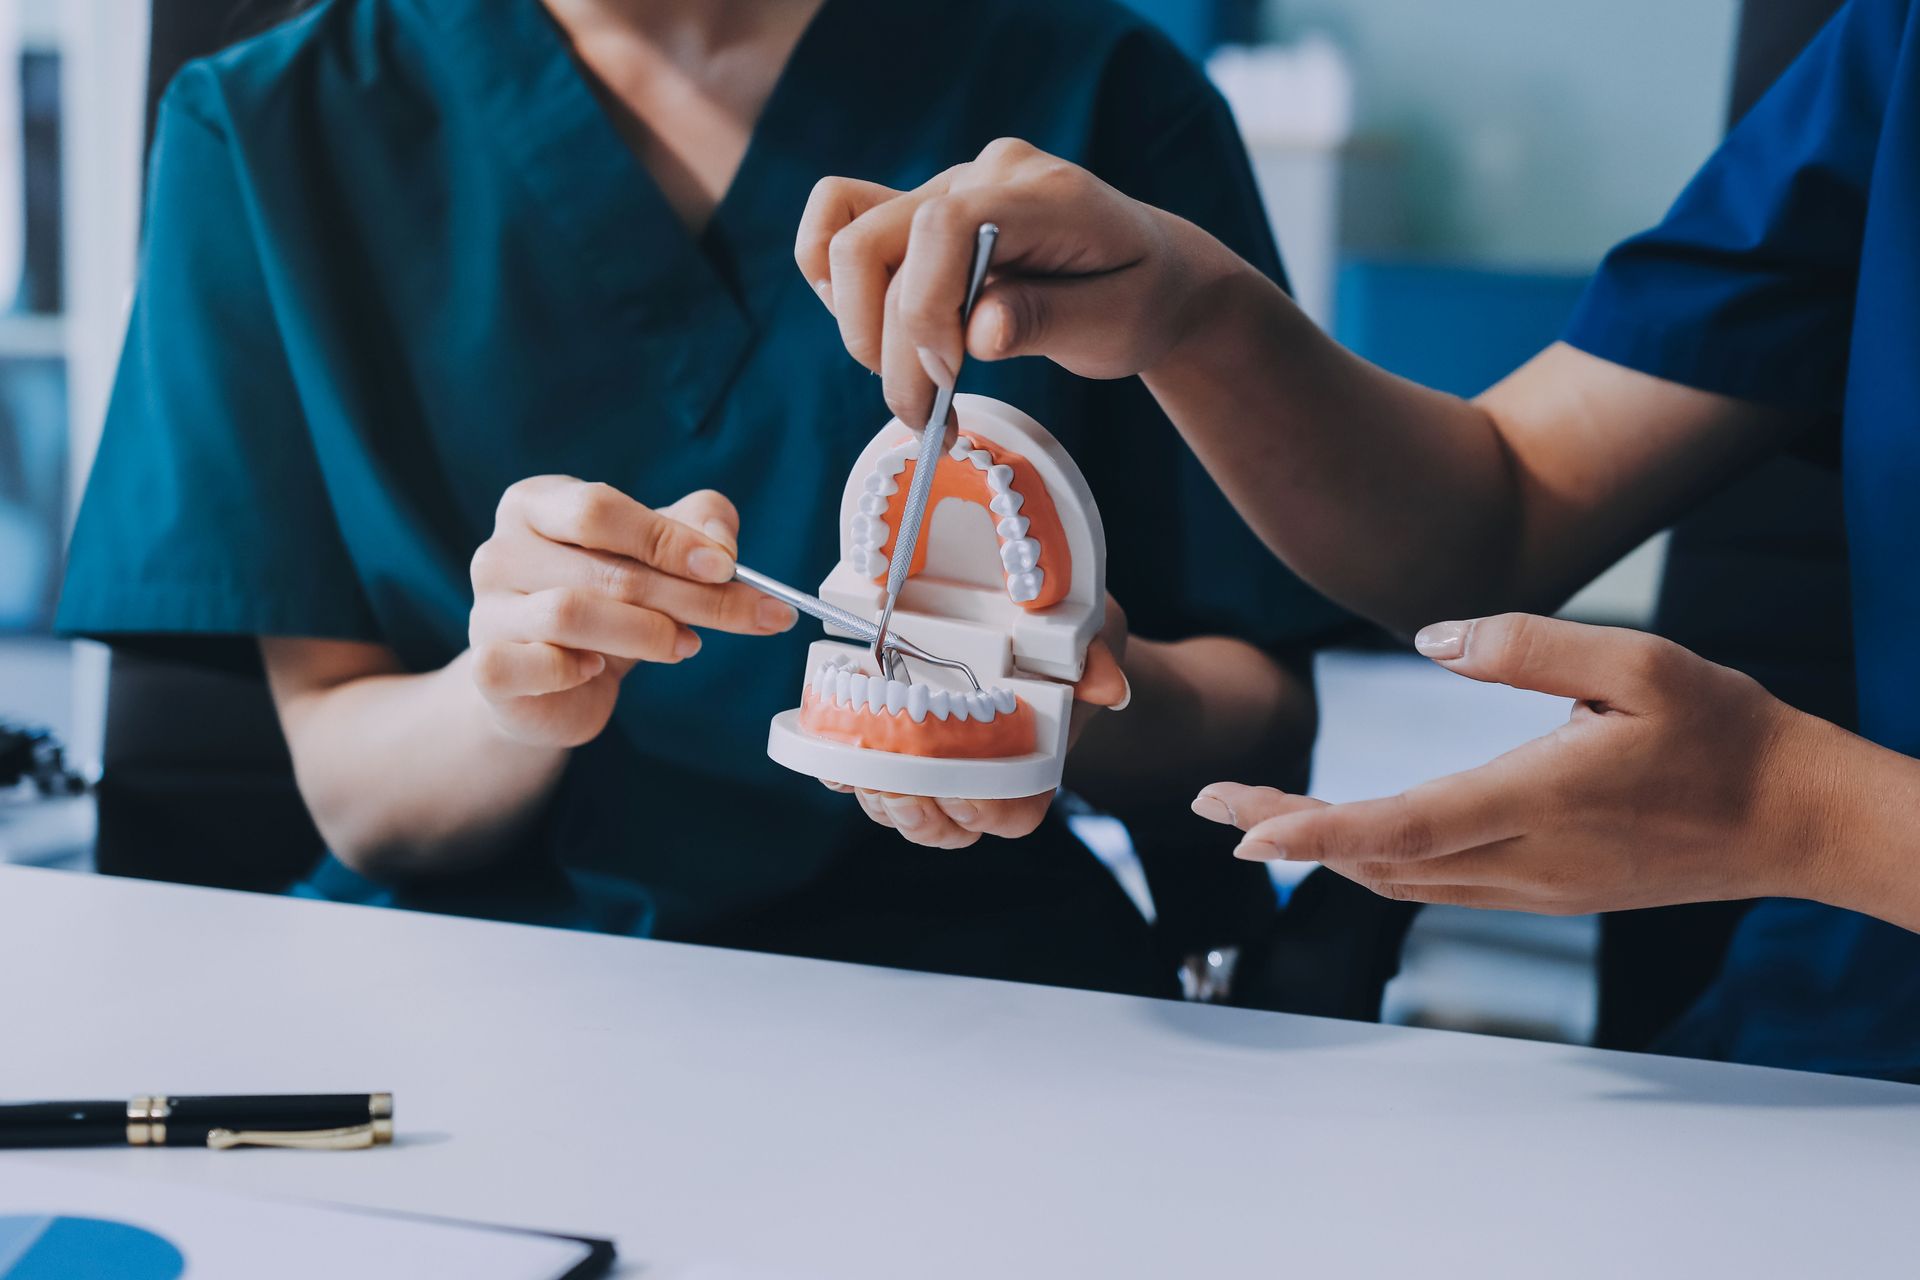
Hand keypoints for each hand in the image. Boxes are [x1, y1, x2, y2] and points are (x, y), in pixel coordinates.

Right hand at [468, 480, 795, 747]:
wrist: (547, 685)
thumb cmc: (605, 602)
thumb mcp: (656, 552)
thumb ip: (699, 528)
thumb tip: (722, 548)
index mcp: (536, 504)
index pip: (599, 509)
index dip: (668, 539)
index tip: (727, 567)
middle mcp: (501, 550)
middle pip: (603, 569)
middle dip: (687, 595)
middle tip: (748, 615)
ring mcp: (487, 609)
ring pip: (571, 614)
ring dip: (647, 633)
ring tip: (686, 645)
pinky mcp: (489, 668)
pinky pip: (538, 665)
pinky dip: (576, 669)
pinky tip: (598, 669)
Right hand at [795, 138, 1244, 427]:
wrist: (1153, 273)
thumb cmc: (1139, 298)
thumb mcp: (1115, 324)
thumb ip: (1046, 321)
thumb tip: (977, 334)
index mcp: (1042, 192)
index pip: (940, 226)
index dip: (924, 309)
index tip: (949, 377)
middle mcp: (982, 175)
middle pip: (872, 241)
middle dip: (884, 343)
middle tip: (927, 414)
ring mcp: (947, 187)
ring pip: (847, 243)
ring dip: (860, 330)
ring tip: (914, 391)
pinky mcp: (923, 213)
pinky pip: (845, 229)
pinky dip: (845, 294)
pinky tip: (887, 341)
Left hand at [831, 601, 1131, 849]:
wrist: (1034, 631)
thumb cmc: (1067, 642)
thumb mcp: (1092, 636)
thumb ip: (1096, 661)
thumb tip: (1107, 688)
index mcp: (1030, 766)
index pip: (1011, 814)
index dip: (984, 810)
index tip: (961, 788)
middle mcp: (981, 779)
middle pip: (945, 827)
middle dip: (916, 812)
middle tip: (892, 781)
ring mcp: (934, 769)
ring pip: (902, 812)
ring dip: (876, 796)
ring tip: (858, 760)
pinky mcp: (893, 749)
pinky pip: (861, 778)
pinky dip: (841, 768)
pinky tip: (829, 743)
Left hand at [1190, 613, 1838, 913]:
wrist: (1798, 820)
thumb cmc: (1724, 732)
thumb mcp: (1638, 661)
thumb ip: (1529, 646)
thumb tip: (1431, 640)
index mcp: (1540, 799)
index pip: (1402, 826)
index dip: (1314, 831)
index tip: (1240, 829)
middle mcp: (1526, 860)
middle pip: (1379, 859)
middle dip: (1289, 833)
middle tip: (1211, 802)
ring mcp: (1536, 888)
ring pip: (1403, 881)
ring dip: (1325, 850)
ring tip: (1257, 816)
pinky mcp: (1549, 893)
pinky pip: (1439, 886)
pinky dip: (1376, 861)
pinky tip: (1348, 838)